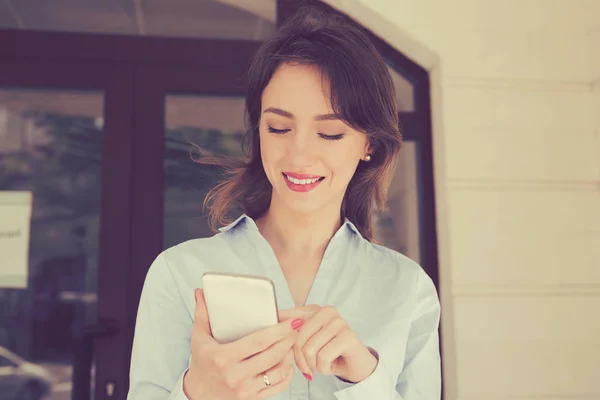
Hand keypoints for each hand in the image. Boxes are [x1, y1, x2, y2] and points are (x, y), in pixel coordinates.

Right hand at [183, 289, 303, 399]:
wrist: (197, 395)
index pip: (258, 342)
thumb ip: (202, 314)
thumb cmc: (201, 364)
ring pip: (278, 372)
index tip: (292, 322)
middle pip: (272, 355)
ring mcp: (245, 391)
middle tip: (297, 328)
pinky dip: (287, 374)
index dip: (279, 331)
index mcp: (223, 358)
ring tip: (293, 344)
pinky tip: (288, 363)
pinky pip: (277, 387)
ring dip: (290, 357)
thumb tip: (200, 292)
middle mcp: (235, 376)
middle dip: (289, 340)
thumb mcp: (199, 338)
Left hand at [281, 305, 377, 383]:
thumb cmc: (327, 353)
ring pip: (310, 349)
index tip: (280, 347)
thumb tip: (272, 323)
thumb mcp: (306, 342)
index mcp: (314, 309)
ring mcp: (339, 322)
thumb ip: (290, 332)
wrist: (354, 366)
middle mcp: (327, 311)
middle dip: (299, 359)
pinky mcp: (348, 336)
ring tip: (321, 364)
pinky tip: (331, 365)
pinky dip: (324, 368)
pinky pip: (323, 357)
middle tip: (306, 367)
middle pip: (297, 337)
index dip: (281, 336)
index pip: (289, 319)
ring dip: (313, 365)